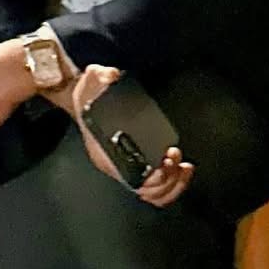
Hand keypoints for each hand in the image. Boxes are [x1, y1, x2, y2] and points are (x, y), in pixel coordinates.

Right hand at [66, 65, 196, 206]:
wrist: (84, 98)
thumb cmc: (88, 93)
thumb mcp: (91, 78)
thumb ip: (101, 74)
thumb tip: (112, 76)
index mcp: (104, 153)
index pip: (130, 178)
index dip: (152, 177)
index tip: (165, 161)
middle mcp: (115, 166)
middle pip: (147, 191)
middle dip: (169, 179)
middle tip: (175, 159)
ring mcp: (126, 168)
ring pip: (154, 194)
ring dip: (174, 184)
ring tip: (183, 166)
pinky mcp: (137, 165)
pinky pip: (156, 188)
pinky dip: (172, 184)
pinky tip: (181, 168)